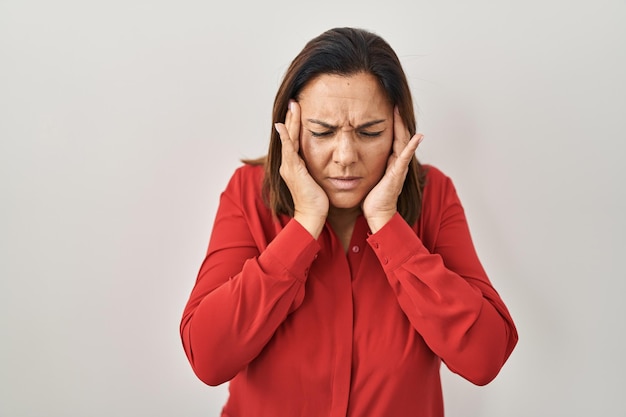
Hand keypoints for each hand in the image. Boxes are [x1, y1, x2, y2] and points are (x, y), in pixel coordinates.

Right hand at [274, 100, 328, 237]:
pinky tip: (284, 126)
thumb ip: (318, 171)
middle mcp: (288, 165)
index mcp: (294, 166)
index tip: (299, 111)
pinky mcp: (292, 170)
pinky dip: (286, 136)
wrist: (312, 217)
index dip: (296, 125)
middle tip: (293, 102)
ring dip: (290, 122)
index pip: (294, 140)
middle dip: (291, 119)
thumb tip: (328, 164)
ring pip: (288, 139)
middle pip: (289, 136)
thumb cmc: (318, 203)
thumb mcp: (318, 181)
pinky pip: (289, 149)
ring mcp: (289, 167)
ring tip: (292, 106)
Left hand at [362, 107, 423, 232]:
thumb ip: (365, 163)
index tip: (386, 105)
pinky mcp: (397, 175)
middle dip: (398, 119)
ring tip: (400, 110)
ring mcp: (399, 167)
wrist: (377, 214)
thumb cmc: (372, 198)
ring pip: (403, 142)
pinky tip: (417, 137)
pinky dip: (411, 147)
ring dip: (403, 126)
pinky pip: (405, 158)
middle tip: (395, 100)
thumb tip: (353, 153)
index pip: (392, 136)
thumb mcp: (368, 174)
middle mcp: (396, 162)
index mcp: (389, 160)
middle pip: (399, 135)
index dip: (391, 121)